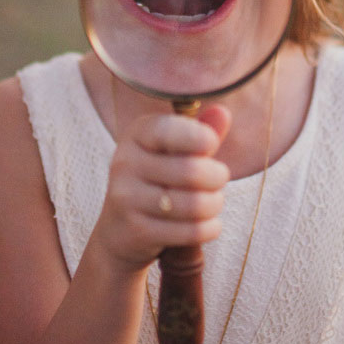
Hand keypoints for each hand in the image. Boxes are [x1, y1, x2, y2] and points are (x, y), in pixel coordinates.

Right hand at [93, 104, 231, 273]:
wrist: (120, 230)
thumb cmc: (158, 180)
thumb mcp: (174, 151)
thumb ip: (200, 132)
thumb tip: (223, 112)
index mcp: (136, 135)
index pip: (168, 131)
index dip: (198, 137)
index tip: (211, 144)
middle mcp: (125, 163)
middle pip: (190, 171)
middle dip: (217, 176)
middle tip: (219, 179)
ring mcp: (127, 198)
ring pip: (194, 204)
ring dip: (215, 204)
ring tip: (213, 202)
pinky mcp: (137, 231)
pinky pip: (191, 231)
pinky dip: (210, 228)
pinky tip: (210, 224)